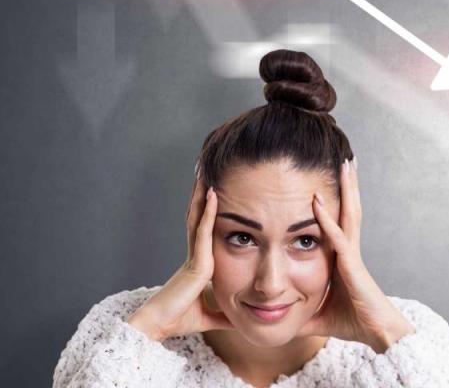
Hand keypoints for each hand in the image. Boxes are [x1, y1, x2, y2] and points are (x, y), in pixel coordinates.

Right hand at [127, 173, 234, 340]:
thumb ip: (224, 315)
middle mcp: (195, 255)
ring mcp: (194, 256)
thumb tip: (240, 321)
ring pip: (197, 218)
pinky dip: (208, 212)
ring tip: (207, 171)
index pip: (205, 231)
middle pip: (198, 217)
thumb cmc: (179, 320)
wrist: (158, 326)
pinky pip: (202, 231)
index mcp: (199, 264)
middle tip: (207, 171)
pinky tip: (213, 194)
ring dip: (202, 194)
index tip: (215, 192)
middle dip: (202, 195)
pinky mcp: (195, 262)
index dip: (208, 211)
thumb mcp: (211, 316)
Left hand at [297, 158, 415, 353]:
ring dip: (345, 188)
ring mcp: (352, 255)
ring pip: (349, 214)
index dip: (335, 200)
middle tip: (345, 158)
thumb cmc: (353, 323)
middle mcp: (349, 250)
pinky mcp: (352, 265)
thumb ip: (298, 312)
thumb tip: (276, 318)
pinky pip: (337, 237)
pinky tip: (317, 201)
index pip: (338, 222)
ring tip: (345, 163)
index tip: (329, 179)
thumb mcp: (317, 314)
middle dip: (346, 184)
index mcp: (343, 258)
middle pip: (348, 209)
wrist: (379, 334)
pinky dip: (327, 218)